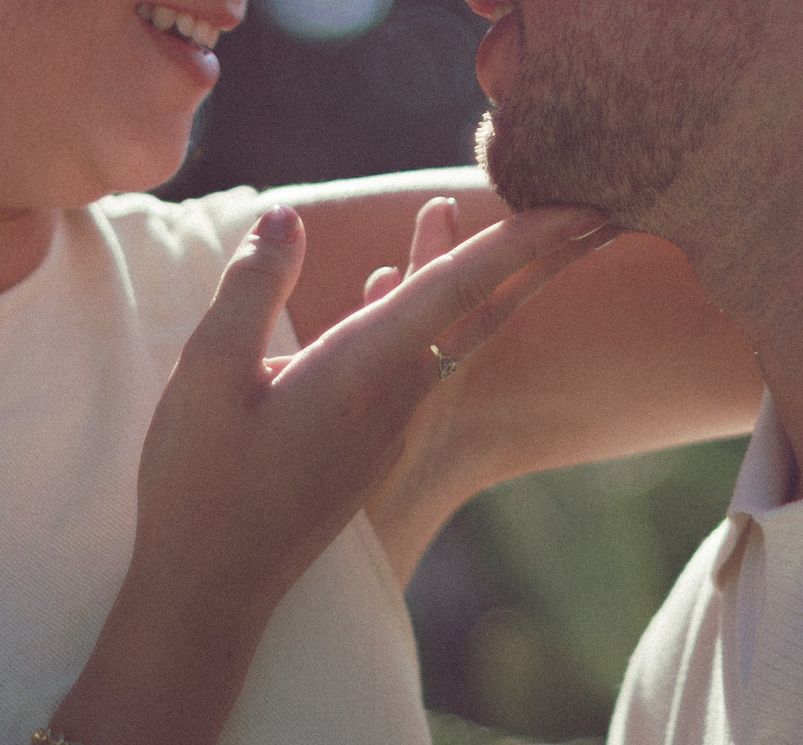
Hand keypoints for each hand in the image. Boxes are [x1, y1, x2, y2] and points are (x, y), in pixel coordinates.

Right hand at [50, 201, 609, 744]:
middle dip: (541, 258)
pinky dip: (424, 309)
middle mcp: (394, 394)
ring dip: (476, 273)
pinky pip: (416, 358)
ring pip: (448, 332)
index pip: (461, 287)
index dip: (523, 241)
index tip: (583, 207)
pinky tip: (394, 279)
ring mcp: (385, 425)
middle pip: (483, 311)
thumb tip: (286, 216)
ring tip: (486, 220)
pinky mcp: (365, 444)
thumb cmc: (202, 486)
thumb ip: (254, 288)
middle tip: (601, 213)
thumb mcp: (209, 374)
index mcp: (365, 368)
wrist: (209, 594)